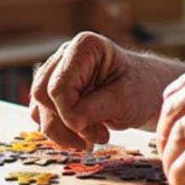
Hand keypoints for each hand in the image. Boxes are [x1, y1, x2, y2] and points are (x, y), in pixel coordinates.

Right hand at [29, 31, 184, 148]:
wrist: (146, 92)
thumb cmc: (140, 89)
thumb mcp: (126, 99)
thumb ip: (97, 108)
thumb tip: (72, 121)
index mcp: (84, 47)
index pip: (58, 86)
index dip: (70, 114)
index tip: (96, 132)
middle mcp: (64, 55)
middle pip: (42, 95)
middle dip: (66, 124)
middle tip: (97, 137)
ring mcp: (56, 72)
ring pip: (38, 108)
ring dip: (63, 132)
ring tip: (94, 137)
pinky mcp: (52, 91)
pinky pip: (41, 115)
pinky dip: (60, 131)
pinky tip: (84, 134)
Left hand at [156, 49, 184, 184]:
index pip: (180, 89)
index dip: (166, 118)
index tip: (167, 139)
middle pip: (175, 111)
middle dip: (165, 140)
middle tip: (166, 160)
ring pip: (181, 134)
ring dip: (171, 159)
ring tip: (173, 174)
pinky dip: (181, 171)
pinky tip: (181, 181)